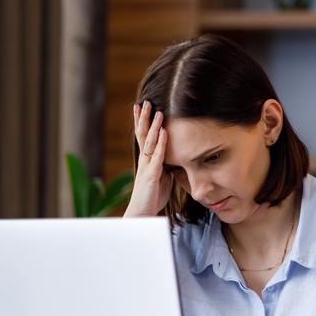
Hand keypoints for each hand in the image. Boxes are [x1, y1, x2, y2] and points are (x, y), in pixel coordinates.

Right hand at [123, 101, 171, 216]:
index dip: (142, 122)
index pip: (143, 137)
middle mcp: (144, 160)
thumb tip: (174, 156)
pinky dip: (161, 142)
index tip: (142, 108)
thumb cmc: (152, 197)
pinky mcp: (152, 174)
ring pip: (149, 142)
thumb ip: (164, 165)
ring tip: (156, 111)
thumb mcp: (161, 177)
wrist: (142, 213)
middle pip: (143, 135)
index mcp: (146, 160)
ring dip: (153, 125)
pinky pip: (157, 155)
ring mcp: (147, 166)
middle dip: (144, 118)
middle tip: (145, 102)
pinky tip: (163, 131)